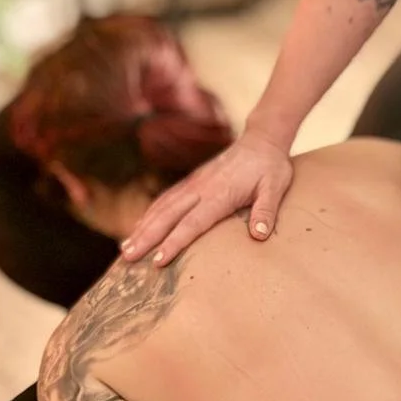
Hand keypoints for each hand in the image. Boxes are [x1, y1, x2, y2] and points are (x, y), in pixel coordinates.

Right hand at [120, 128, 293, 265]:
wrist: (261, 140)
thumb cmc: (270, 168)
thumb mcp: (275, 188)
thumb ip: (266, 211)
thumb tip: (258, 235)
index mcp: (219, 194)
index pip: (192, 222)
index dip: (174, 242)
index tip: (157, 260)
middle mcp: (200, 189)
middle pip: (167, 216)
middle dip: (146, 238)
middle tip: (127, 258)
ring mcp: (193, 184)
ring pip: (161, 207)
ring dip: (142, 228)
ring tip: (124, 249)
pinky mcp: (191, 182)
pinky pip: (165, 199)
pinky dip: (149, 214)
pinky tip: (139, 227)